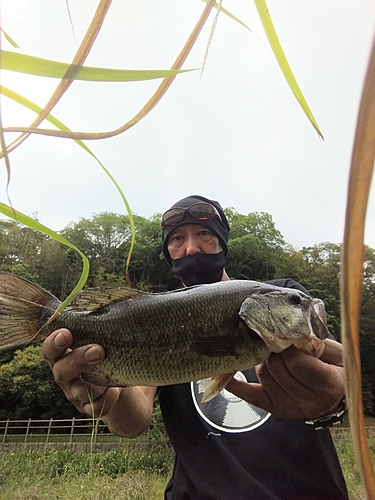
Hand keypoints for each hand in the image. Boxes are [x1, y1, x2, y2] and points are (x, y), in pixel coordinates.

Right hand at [42, 329, 120, 416]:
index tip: (66, 333)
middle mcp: (66, 374)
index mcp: (64, 353)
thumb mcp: (104, 336)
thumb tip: (114, 299)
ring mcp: (76, 393)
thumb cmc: (109, 351)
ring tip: (111, 373)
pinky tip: (116, 391)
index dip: (54, 342)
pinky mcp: (91, 408)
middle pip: (61, 370)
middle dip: (77, 360)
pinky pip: (96, 407)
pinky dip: (106, 399)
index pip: (50, 348)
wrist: (124, 384)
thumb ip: (101, 322)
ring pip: (78, 390)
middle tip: (98, 350)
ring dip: (93, 381)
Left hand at [225, 339, 344, 419]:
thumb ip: (316, 341)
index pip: (295, 361)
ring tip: (274, 353)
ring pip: (263, 375)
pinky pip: (251, 396)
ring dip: (264, 360)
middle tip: (276, 340)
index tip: (285, 334)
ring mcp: (291, 408)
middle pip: (276, 367)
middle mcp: (309, 402)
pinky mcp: (275, 409)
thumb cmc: (334, 367)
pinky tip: (226, 376)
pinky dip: (237, 386)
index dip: (287, 345)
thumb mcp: (335, 352)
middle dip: (273, 349)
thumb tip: (291, 327)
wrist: (335, 392)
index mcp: (327, 385)